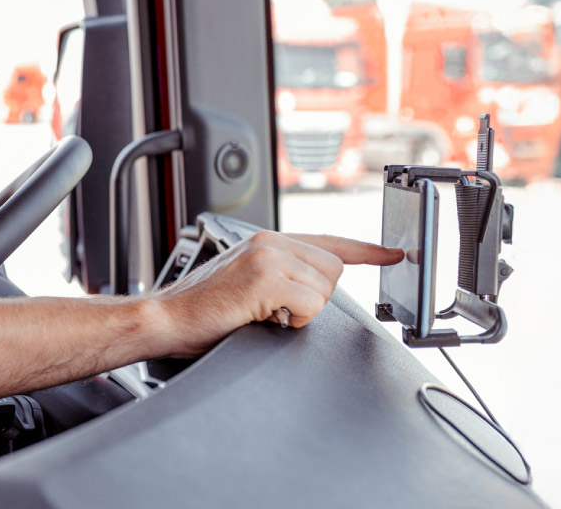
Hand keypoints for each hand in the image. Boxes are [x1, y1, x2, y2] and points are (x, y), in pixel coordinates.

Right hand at [150, 231, 402, 357]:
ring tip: (265, 313)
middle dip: (315, 298)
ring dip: (303, 311)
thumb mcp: (246, 280)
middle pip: (334, 271)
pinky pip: (310, 305)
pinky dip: (294, 320)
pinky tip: (264, 317)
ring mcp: (268, 257)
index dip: (366, 251)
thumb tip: (314, 286)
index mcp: (267, 240)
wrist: (167, 318)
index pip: (328, 241)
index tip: (393, 253)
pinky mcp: (266, 279)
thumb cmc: (201, 309)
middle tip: (278, 310)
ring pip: (325, 289)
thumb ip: (281, 273)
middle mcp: (270, 241)